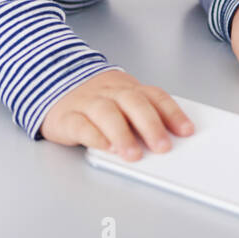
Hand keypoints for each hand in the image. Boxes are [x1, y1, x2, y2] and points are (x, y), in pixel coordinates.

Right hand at [39, 69, 193, 160]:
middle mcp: (110, 92)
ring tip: (133, 155)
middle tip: (163, 147)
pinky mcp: (66, 116)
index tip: (187, 131)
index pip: (155, 96)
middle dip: (150, 125)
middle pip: (134, 103)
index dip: (173, 113)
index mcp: (129, 88)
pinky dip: (94, 136)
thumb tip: (168, 141)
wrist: (50, 82)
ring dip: (122, 134)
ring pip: (107, 113)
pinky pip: (81, 124)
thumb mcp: (121, 101)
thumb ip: (140, 116)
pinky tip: (105, 148)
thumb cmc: (96, 100)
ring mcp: (87, 102)